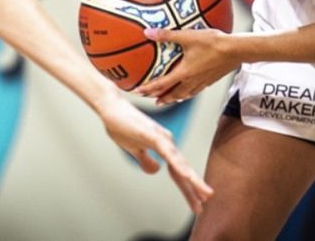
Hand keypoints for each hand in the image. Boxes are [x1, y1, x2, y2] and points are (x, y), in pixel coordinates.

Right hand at [97, 92, 212, 212]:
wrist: (110, 107)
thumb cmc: (121, 125)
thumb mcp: (134, 149)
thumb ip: (145, 160)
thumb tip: (155, 171)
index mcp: (163, 147)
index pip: (177, 171)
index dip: (187, 187)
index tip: (197, 203)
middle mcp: (166, 142)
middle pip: (182, 169)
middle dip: (194, 188)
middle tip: (203, 205)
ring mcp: (160, 138)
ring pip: (179, 162)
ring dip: (192, 179)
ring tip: (204, 194)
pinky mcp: (152, 134)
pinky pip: (168, 152)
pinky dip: (178, 164)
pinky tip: (187, 175)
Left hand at [135, 28, 236, 104]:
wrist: (236, 50)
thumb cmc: (212, 43)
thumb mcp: (187, 36)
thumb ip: (167, 35)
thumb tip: (148, 32)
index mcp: (184, 73)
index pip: (162, 84)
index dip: (148, 89)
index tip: (138, 92)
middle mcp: (192, 81)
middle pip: (174, 94)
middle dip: (162, 98)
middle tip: (153, 100)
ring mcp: (203, 82)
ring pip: (185, 94)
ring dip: (175, 98)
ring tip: (169, 99)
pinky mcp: (211, 80)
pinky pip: (196, 90)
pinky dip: (188, 93)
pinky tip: (189, 89)